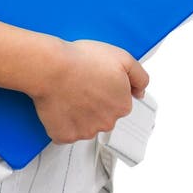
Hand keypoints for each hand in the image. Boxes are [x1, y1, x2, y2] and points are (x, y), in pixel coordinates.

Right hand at [30, 39, 149, 144]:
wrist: (52, 68)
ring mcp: (85, 131)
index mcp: (122, 104)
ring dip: (79, 112)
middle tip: (83, 83)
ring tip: (68, 91)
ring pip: (85, 124)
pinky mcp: (65, 135)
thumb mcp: (121, 57)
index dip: (108, 87)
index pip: (120, 101)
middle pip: (104, 115)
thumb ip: (139, 76)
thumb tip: (141, 91)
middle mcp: (107, 122)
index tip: (97, 78)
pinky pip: (66, 132)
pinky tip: (59, 105)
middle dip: (95, 102)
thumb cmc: (82, 60)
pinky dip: (62, 122)